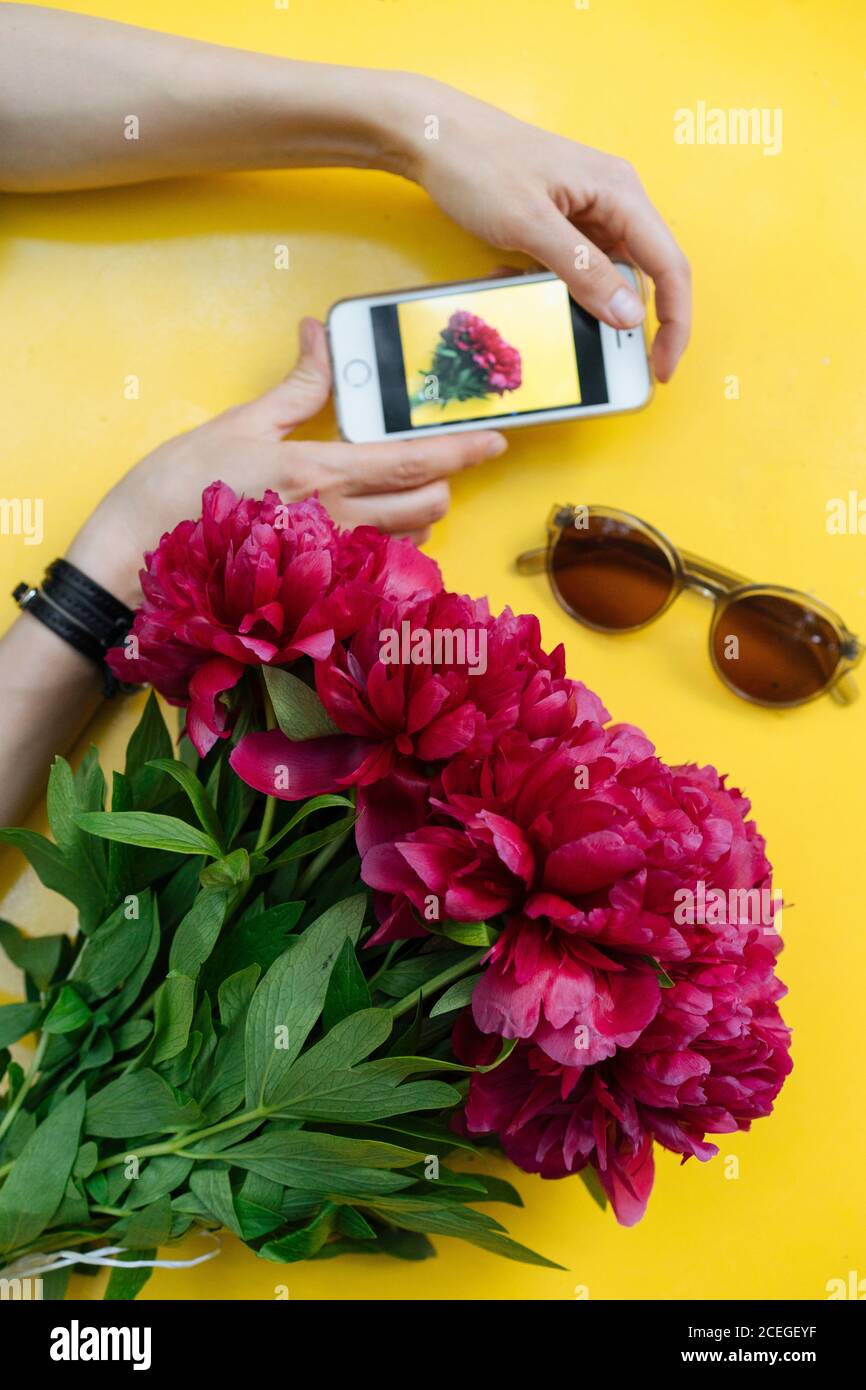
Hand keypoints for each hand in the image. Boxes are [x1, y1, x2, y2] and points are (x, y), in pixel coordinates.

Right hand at [66, 319, 506, 607]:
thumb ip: (296, 387)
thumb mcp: (238, 424)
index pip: (414, 462)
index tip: (495, 440)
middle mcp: (336, 524)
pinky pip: (375, 571)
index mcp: (321, 474)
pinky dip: (386, 549)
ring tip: (389, 498)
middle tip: (427, 466)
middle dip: (440, 485)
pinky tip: (360, 533)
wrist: (134, 565)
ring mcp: (328, 564)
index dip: (463, 450)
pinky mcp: (314, 592)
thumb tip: (318, 335)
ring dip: (414, 519)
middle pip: (427, 508)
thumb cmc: (176, 490)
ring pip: (408, 543)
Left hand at [404, 79, 689, 381]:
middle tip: (597, 354)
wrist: (431, 135)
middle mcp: (613, 199)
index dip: (674, 321)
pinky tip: (512, 276)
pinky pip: (572, 265)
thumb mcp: (530, 225)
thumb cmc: (478, 162)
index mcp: (620, 192)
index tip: (660, 367)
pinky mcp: (561, 219)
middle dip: (620, 316)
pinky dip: (550, 283)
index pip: (670, 265)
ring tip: (533, 298)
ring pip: (603, 274)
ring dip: (575, 299)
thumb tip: (630, 315)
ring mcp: (587, 209)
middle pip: (642, 273)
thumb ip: (584, 271)